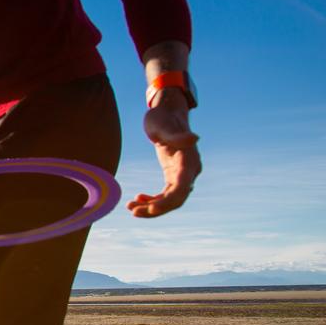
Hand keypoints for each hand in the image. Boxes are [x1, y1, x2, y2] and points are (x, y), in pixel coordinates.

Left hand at [127, 91, 201, 217]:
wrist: (167, 112)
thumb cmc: (163, 117)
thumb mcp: (163, 126)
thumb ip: (176, 135)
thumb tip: (195, 138)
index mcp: (188, 161)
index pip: (181, 188)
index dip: (167, 202)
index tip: (150, 208)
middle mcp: (189, 171)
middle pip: (176, 199)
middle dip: (156, 209)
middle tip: (133, 211)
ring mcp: (183, 174)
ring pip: (171, 199)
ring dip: (152, 206)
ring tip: (131, 207)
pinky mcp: (175, 174)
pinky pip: (167, 194)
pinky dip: (154, 199)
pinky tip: (138, 198)